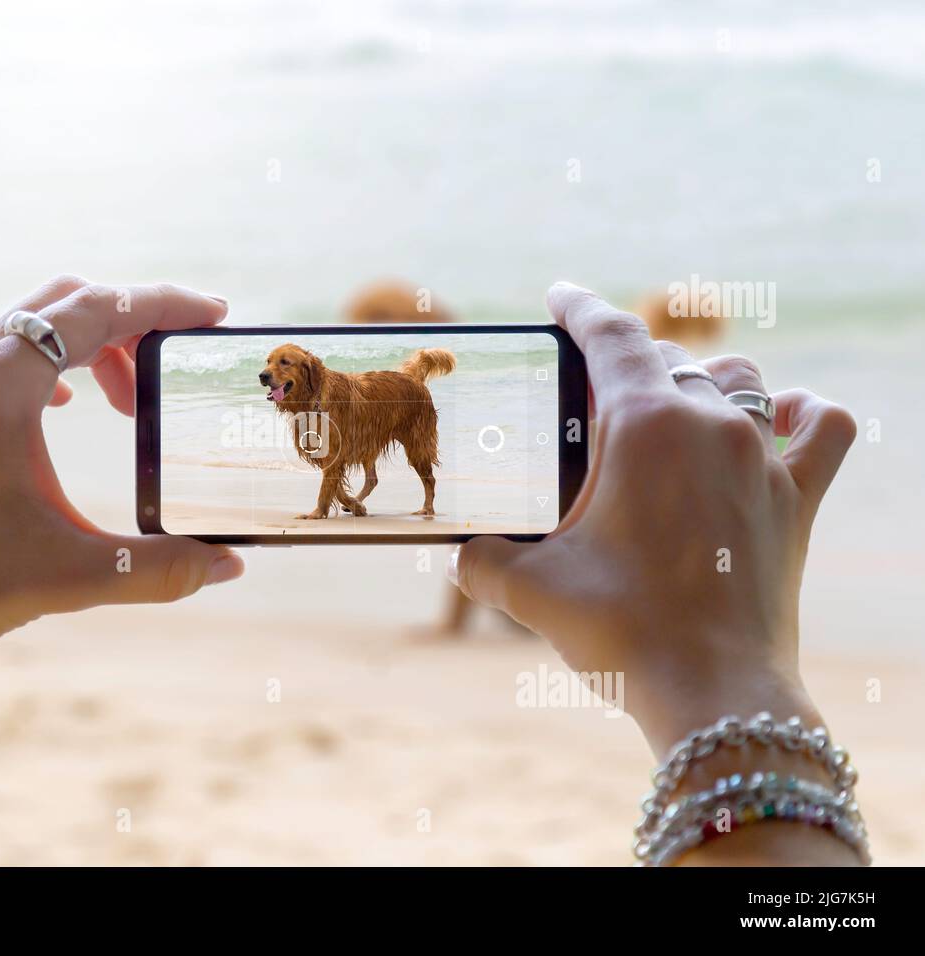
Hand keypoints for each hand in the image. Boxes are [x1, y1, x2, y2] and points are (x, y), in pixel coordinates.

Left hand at [0, 277, 243, 683]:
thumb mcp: (68, 576)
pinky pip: (4, 352)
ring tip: (131, 403)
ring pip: (33, 324)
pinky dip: (52, 362)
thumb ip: (157, 569)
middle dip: (133, 321)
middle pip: (68, 302)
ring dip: (92, 344)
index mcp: (0, 384)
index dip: (164, 303)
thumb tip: (229, 565)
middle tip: (179, 360)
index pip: (99, 307)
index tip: (213, 316)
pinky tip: (66, 406)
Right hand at [450, 283, 856, 752]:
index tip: (560, 296)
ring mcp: (762, 458)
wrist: (710, 693)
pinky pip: (822, 428)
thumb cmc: (620, 631)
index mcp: (645, 426)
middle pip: (667, 358)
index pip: (611, 335)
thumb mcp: (528, 589)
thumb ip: (481, 558)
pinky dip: (800, 413)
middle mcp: (711, 424)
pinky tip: (779, 415)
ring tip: (665, 407)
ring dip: (698, 381)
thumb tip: (460, 553)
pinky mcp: (797, 499)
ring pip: (738, 379)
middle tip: (587, 396)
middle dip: (623, 364)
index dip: (580, 306)